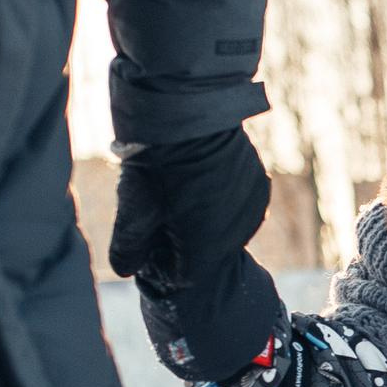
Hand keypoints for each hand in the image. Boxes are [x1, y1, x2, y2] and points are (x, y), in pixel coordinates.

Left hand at [111, 127, 271, 290]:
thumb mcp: (132, 209)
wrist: (191, 111)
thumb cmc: (158, 164)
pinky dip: (223, 201)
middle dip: (185, 241)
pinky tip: (205, 178)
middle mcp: (239, 234)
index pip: (184, 276)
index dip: (162, 260)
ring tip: (182, 191)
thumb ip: (127, 249)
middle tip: (162, 209)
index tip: (149, 236)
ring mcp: (254, 208)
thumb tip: (126, 269)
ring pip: (226, 229)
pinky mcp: (261, 184)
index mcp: (208, 248)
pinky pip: (240, 206)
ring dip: (205, 220)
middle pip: (208, 253)